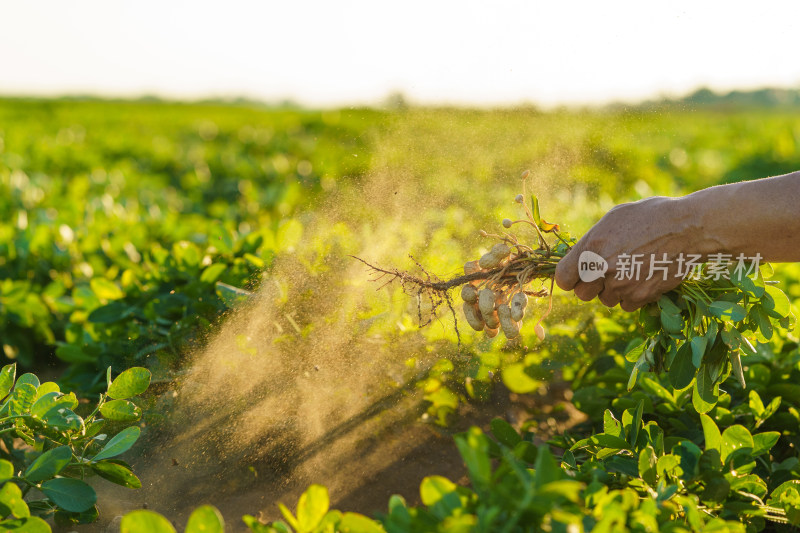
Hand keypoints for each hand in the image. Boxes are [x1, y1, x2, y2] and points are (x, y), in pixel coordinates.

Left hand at [555, 196, 692, 310]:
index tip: (576, 275)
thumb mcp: (614, 218)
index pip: (563, 278)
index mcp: (591, 247)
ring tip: (629, 271)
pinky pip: (626, 305)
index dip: (569, 277)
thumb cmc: (651, 216)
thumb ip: (593, 240)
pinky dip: (632, 296)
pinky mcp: (640, 296)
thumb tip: (580, 257)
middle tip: (605, 272)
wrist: (688, 228)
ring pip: (605, 300)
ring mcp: (621, 285)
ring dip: (613, 290)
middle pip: (582, 294)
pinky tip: (642, 278)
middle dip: (591, 285)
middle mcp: (602, 269)